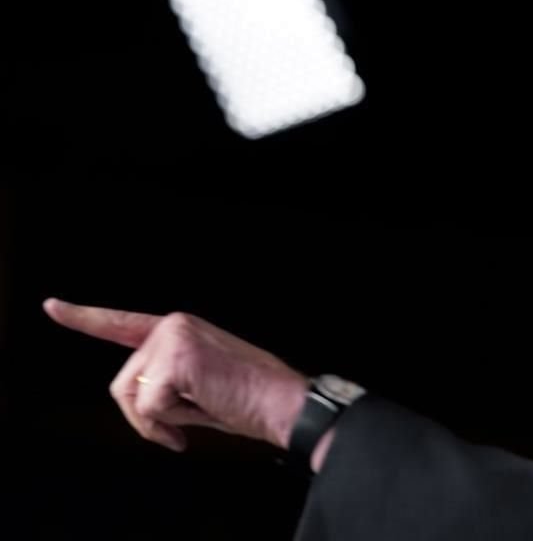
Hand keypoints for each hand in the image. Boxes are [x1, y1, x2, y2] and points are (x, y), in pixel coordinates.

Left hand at [43, 298, 308, 452]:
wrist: (283, 402)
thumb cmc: (248, 399)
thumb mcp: (198, 385)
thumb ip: (164, 381)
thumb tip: (139, 402)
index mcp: (180, 330)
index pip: (123, 324)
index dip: (84, 318)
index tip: (52, 307)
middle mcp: (173, 325)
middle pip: (122, 383)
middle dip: (146, 415)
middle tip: (186, 422)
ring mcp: (173, 338)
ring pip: (132, 397)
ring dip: (160, 420)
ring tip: (202, 411)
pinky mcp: (176, 359)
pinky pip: (148, 409)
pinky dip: (171, 423)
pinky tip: (205, 410)